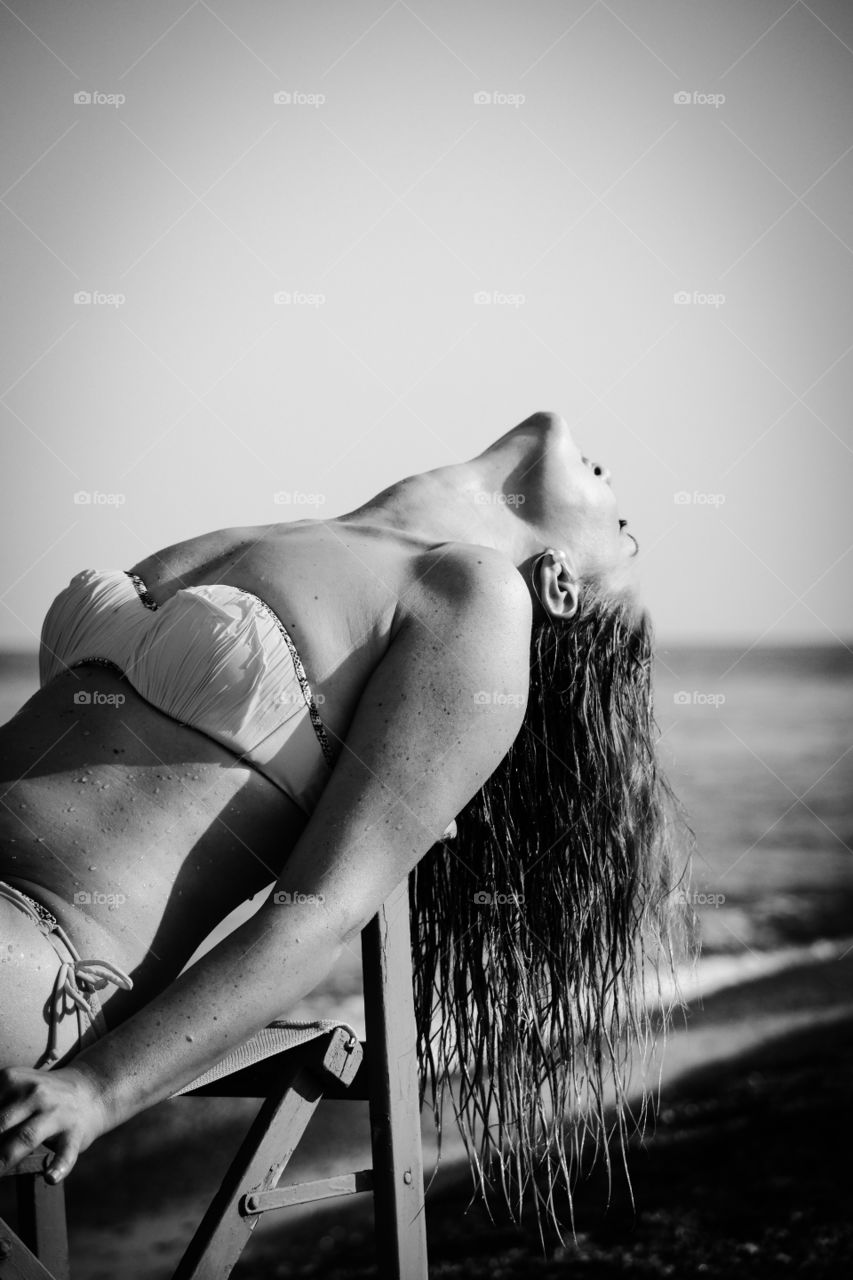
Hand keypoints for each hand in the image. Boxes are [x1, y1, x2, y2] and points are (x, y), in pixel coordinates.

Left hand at [0, 1064, 107, 1182]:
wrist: (91, 1090)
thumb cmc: (40, 1097)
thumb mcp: (14, 1090)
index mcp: (12, 1080)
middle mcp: (35, 1093)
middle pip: (0, 1124)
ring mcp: (57, 1113)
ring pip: (25, 1137)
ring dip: (4, 1160)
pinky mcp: (76, 1133)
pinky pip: (66, 1152)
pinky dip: (59, 1166)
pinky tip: (50, 1177)